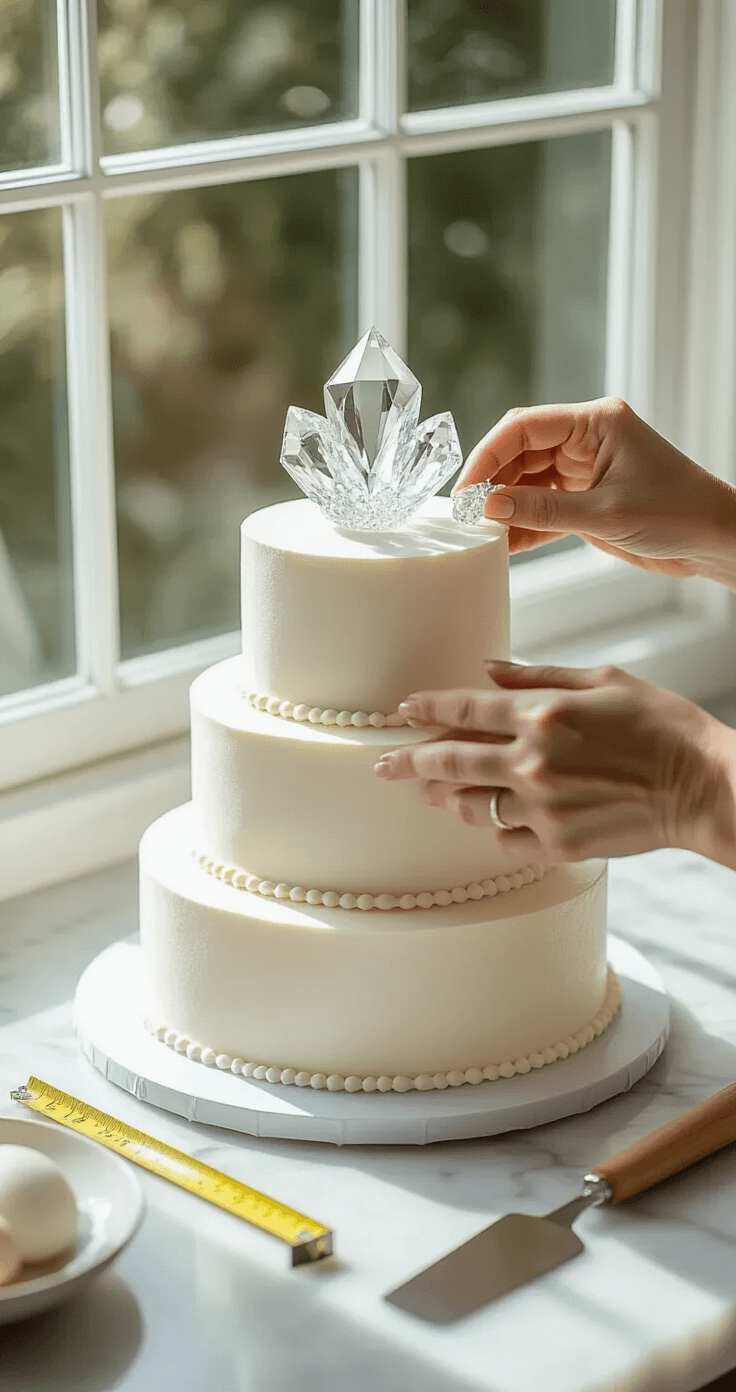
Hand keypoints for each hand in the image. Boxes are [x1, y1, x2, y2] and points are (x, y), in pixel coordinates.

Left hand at [374, 661, 735, 867]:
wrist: (703, 786)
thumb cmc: (660, 726)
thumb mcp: (603, 680)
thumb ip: (538, 677)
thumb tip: (487, 671)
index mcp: (542, 715)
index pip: (465, 709)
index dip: (428, 708)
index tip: (405, 708)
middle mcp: (533, 762)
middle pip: (449, 762)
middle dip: (409, 761)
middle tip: (384, 764)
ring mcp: (542, 807)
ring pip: (471, 806)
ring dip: (447, 797)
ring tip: (433, 792)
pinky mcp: (557, 845)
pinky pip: (505, 841)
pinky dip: (497, 829)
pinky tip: (495, 820)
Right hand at [455, 397, 735, 585]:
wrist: (715, 541)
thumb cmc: (679, 513)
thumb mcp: (606, 513)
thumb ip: (544, 509)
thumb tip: (490, 507)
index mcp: (596, 422)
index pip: (523, 427)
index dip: (488, 456)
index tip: (467, 490)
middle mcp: (587, 440)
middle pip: (520, 453)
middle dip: (492, 483)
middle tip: (467, 517)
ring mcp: (585, 470)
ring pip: (527, 482)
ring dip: (505, 507)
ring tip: (480, 535)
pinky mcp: (586, 500)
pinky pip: (543, 507)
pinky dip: (524, 525)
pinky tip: (504, 545)